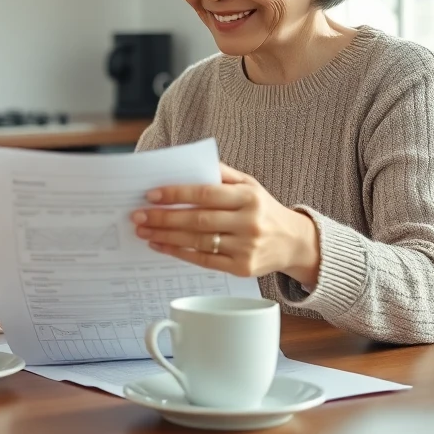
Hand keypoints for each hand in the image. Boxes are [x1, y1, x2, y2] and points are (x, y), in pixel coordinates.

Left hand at [131, 163, 321, 283]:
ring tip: (144, 231)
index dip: (177, 194)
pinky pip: (204, 261)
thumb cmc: (263, 208)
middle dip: (164, 218)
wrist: (295, 242)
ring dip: (166, 237)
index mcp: (249, 197)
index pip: (206, 193)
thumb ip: (221, 174)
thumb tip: (186, 165)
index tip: (151, 195)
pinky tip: (161, 246)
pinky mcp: (242, 268)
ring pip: (198, 241)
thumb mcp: (249, 184)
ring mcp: (246, 247)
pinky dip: (180, 253)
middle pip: (198, 220)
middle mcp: (249, 222)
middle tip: (138, 216)